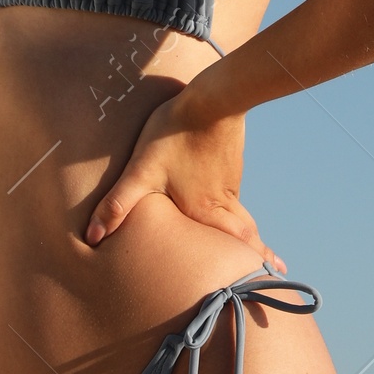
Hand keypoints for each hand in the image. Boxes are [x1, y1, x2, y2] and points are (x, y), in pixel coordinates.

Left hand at [86, 92, 284, 268]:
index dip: (257, 261)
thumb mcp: (140, 170)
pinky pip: (233, 192)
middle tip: (279, 267)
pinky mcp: (229, 162)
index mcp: (206, 212)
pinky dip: (236, 206)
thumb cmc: (174, 135)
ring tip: (252, 242)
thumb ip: (118, 204)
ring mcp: (229, 181)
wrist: (211, 97)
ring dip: (247, 231)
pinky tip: (225, 200)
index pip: (237, 245)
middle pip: (246, 234)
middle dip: (259, 251)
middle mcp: (223, 202)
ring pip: (240, 213)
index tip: (279, 276)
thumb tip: (93, 236)